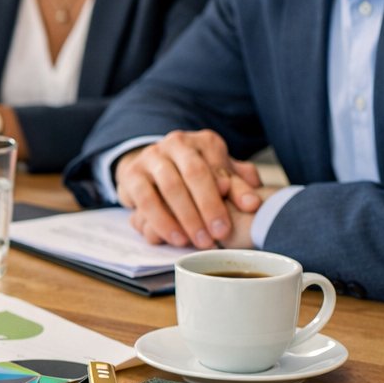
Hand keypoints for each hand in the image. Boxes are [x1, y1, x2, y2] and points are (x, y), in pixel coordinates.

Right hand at [115, 130, 262, 247]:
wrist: (153, 171)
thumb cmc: (195, 178)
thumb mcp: (221, 179)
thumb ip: (238, 187)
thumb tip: (252, 202)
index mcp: (204, 141)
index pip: (219, 165)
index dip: (232, 190)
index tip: (244, 213)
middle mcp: (176, 143)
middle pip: (194, 173)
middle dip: (208, 207)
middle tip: (218, 235)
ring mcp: (151, 157)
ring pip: (169, 186)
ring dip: (185, 217)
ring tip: (198, 241)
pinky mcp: (131, 174)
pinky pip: (146, 199)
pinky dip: (162, 221)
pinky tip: (175, 238)